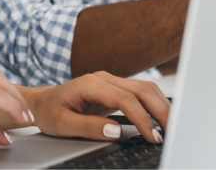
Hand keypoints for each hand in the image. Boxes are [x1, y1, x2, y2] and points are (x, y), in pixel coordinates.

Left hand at [29, 72, 169, 143]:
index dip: (143, 118)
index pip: (125, 98)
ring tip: (171, 129)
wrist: (43, 103)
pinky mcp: (116, 89)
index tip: (153, 137)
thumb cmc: (50, 112)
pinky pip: (141, 93)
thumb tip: (115, 132)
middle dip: (161, 112)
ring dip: (162, 108)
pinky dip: (155, 106)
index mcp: (90, 84)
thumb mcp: (62, 124)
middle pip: (142, 90)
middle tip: (172, 135)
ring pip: (146, 89)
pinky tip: (162, 120)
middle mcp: (104, 78)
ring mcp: (111, 81)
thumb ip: (89, 127)